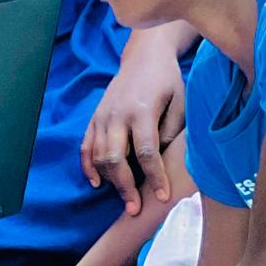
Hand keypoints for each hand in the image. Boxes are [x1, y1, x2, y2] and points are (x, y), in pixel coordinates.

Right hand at [82, 33, 186, 214]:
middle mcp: (116, 115)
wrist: (144, 56)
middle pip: (115, 159)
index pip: (146, 152)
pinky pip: (85, 146)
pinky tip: (97, 183)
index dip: (154, 177)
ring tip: (126, 200)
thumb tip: (163, 163)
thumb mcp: (180, 102)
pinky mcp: (94, 118)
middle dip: (125, 187)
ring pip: (98, 156)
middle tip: (136, 209)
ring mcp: (101, 116)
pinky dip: (88, 166)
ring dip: (109, 181)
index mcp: (141, 111)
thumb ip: (171, 132)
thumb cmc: (167, 81)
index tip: (163, 197)